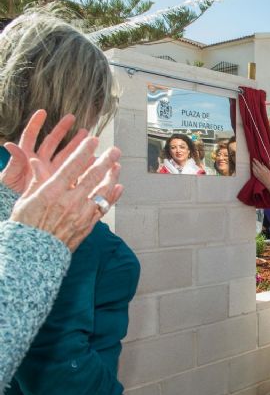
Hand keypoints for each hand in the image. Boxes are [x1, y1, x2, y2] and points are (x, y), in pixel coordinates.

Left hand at [0, 110, 88, 193]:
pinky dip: (82, 164)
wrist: (23, 217)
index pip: (30, 137)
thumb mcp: (9, 178)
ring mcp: (51, 172)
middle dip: (62, 130)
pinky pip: (73, 171)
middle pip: (52, 142)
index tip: (43, 112)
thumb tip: (9, 145)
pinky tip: (93, 159)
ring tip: (87, 136)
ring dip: (75, 144)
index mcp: (26, 159)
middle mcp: (40, 163)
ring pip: (65, 154)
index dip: (36, 124)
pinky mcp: (61, 182)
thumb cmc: (10, 196)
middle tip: (72, 118)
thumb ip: (13, 162)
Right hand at [10, 137, 122, 251]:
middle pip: (92, 176)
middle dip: (105, 161)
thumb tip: (35, 161)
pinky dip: (112, 196)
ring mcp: (81, 214)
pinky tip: (118, 187)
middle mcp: (70, 202)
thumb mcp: (26, 200)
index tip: (93, 140)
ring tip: (117, 166)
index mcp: (52, 192)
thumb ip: (37, 180)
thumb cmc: (26, 226)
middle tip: (114, 150)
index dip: (84, 151)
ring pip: (102, 191)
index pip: (72, 166)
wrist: (34, 254)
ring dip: (111, 177)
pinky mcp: (88, 225)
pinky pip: (104, 208)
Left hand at [252, 159, 269, 187]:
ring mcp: (257, 174)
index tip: (254, 158)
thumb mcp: (268, 170)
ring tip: (252, 164)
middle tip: (252, 161)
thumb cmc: (269, 176)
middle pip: (254, 166)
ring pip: (253, 169)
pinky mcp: (256, 176)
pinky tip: (253, 168)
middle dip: (253, 163)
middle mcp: (259, 171)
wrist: (268, 182)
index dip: (255, 161)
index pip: (258, 163)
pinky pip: (253, 172)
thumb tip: (261, 163)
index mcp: (262, 169)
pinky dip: (252, 169)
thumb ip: (264, 166)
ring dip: (252, 166)